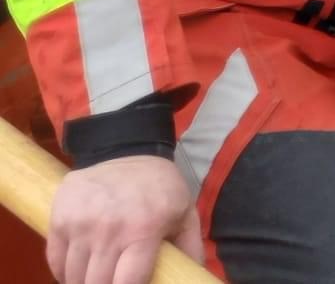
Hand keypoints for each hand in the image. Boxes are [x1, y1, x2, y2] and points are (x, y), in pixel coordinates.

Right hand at [47, 155, 201, 283]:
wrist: (127, 150)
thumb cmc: (160, 188)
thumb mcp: (184, 213)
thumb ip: (190, 249)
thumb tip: (191, 278)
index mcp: (143, 230)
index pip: (127, 283)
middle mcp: (109, 229)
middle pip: (97, 283)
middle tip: (116, 279)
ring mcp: (80, 224)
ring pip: (74, 276)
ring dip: (85, 281)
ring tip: (99, 275)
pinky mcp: (59, 218)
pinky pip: (55, 261)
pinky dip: (65, 272)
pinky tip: (80, 269)